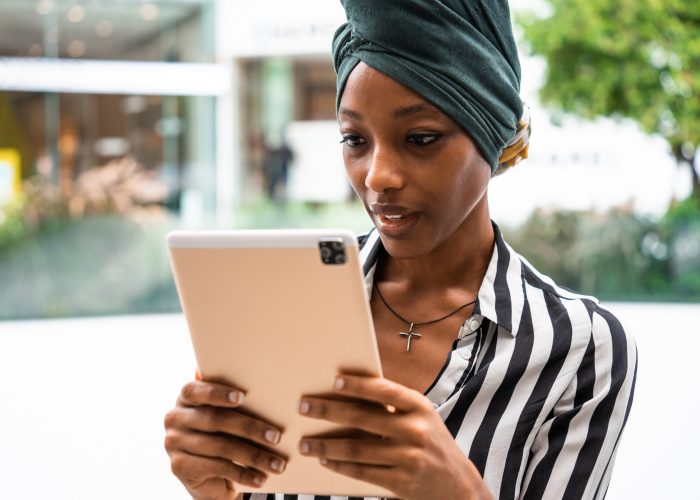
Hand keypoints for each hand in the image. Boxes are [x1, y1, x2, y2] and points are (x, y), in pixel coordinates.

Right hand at [164, 379, 286, 499]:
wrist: (208, 474)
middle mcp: (175, 418)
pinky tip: (260, 478)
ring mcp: (174, 443)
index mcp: (186, 398)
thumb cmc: (224, 434)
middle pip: (215, 420)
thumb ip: (237, 406)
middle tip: (276, 437)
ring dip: (254, 456)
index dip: (218, 393)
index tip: (242, 397)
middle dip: (250, 428)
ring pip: (221, 446)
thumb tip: (273, 405)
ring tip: (277, 464)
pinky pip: (217, 468)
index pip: (195, 390)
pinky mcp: (179, 467)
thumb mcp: (227, 418)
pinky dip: (243, 474)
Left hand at [297, 375, 491, 499]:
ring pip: (357, 449)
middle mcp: (415, 429)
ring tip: (305, 444)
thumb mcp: (421, 418)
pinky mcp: (403, 482)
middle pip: (363, 418)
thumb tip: (348, 393)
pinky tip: (325, 462)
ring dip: (326, 446)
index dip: (358, 385)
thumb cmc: (430, 443)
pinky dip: (340, 467)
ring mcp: (409, 457)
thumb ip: (393, 406)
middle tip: (303, 407)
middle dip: (328, 411)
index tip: (333, 380)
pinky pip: (363, 472)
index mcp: (419, 407)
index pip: (384, 390)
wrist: (459, 485)